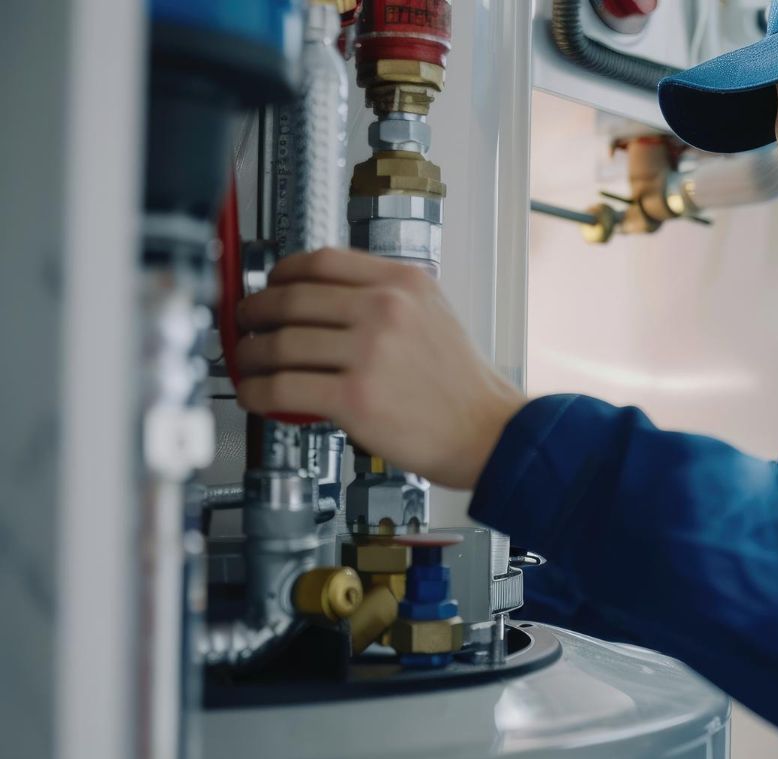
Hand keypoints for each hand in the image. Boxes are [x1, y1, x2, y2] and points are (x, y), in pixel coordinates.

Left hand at [235, 248, 524, 489]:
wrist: (488, 433)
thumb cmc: (461, 385)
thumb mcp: (434, 315)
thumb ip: (385, 299)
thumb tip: (319, 300)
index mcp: (405, 283)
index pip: (322, 261)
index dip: (280, 273)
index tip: (269, 286)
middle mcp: (387, 310)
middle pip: (291, 300)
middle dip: (254, 313)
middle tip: (244, 325)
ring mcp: (370, 353)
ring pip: (281, 344)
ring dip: (251, 356)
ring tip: (248, 364)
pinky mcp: (355, 398)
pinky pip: (283, 388)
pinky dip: (257, 391)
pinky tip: (254, 395)